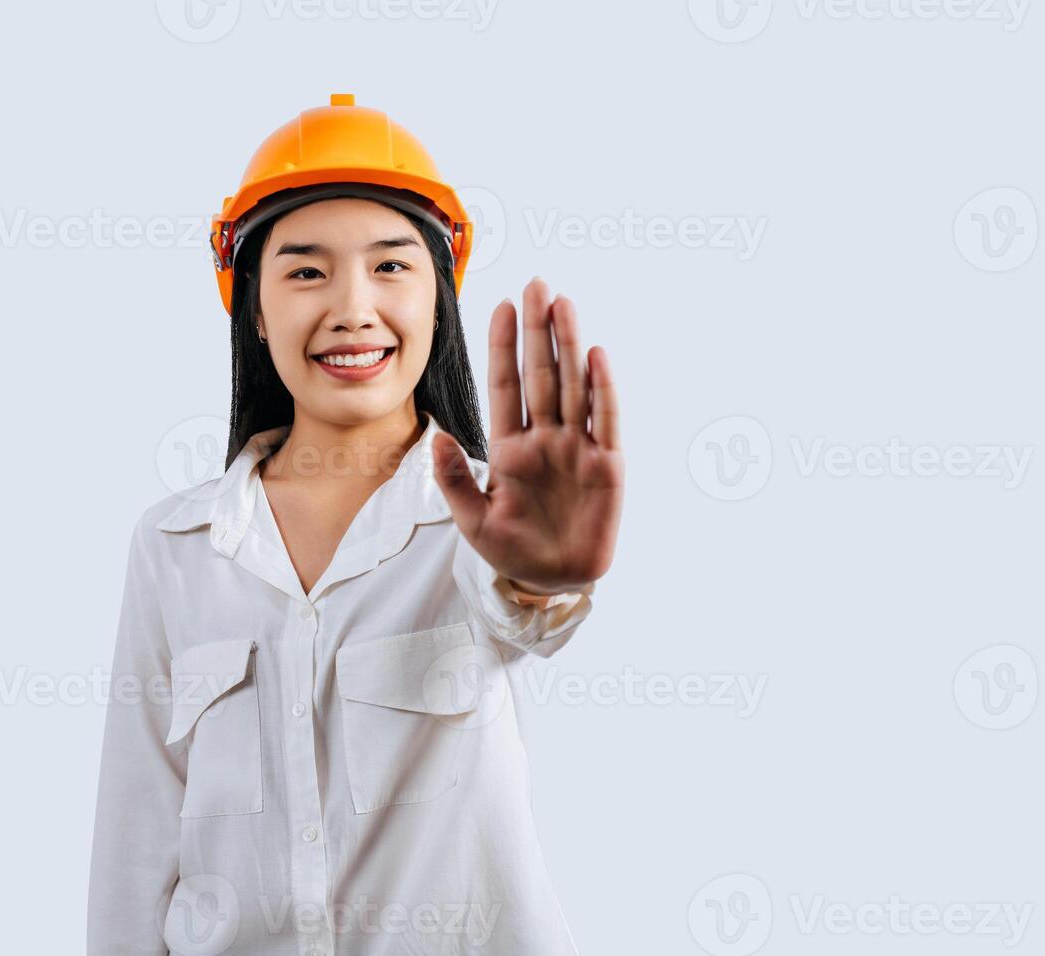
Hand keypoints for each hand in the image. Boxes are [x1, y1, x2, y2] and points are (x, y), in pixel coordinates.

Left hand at [432, 277, 622, 594]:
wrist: (554, 581)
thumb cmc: (512, 551)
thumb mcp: (473, 520)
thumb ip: (454, 479)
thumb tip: (438, 436)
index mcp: (511, 448)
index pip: (505, 386)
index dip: (503, 347)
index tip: (500, 306)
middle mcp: (546, 439)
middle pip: (541, 374)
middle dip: (537, 330)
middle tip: (536, 284)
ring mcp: (577, 449)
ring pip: (572, 386)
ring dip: (568, 346)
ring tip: (563, 305)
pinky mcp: (607, 466)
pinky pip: (606, 420)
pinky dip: (602, 389)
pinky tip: (596, 357)